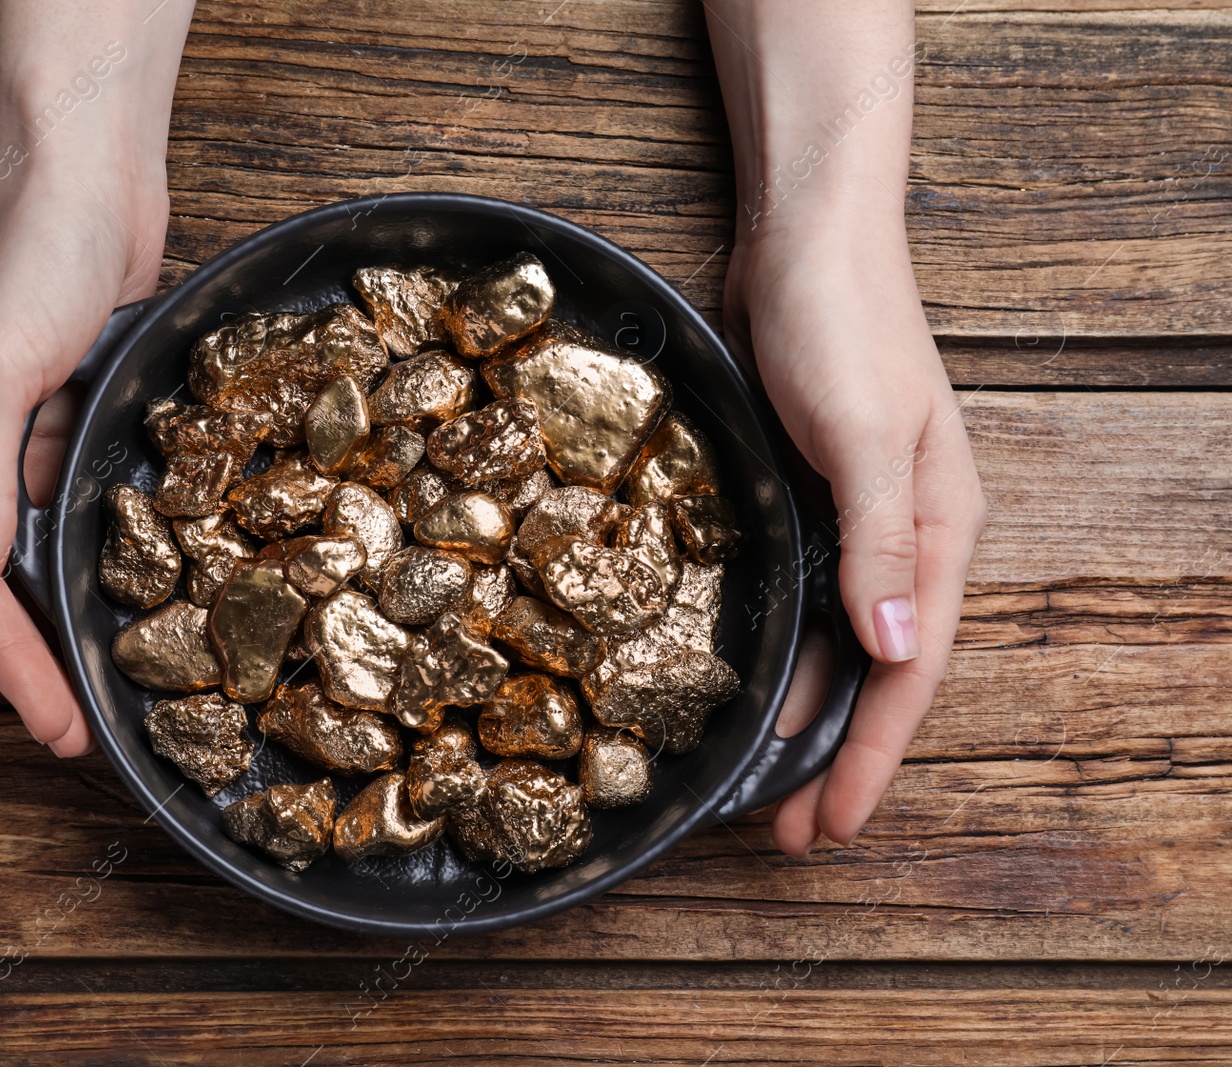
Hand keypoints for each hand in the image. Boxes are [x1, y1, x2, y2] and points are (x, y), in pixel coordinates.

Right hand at [0, 143, 168, 756]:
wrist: (89, 172)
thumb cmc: (29, 253)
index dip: (8, 664)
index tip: (55, 727)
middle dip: (36, 658)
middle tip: (84, 731)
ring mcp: (10, 438)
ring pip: (37, 551)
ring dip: (71, 615)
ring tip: (111, 686)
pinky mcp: (63, 419)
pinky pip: (75, 506)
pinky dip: (99, 553)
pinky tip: (134, 595)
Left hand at [723, 212, 987, 852]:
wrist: (805, 238)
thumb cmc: (842, 324)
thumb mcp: (866, 437)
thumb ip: (880, 545)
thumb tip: (892, 652)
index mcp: (940, 533)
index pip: (910, 673)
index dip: (872, 756)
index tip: (835, 825)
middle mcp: (907, 538)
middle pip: (879, 674)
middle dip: (841, 757)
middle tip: (792, 833)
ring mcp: (858, 518)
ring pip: (840, 644)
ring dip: (810, 715)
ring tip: (769, 785)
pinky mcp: (810, 495)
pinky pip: (805, 598)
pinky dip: (787, 650)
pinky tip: (756, 685)